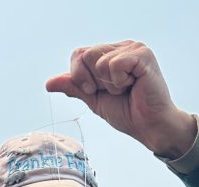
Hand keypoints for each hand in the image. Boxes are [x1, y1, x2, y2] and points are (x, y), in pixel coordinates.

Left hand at [46, 41, 196, 157]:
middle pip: (85, 55)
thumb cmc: (127, 113)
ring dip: (108, 84)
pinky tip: (134, 85)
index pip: (79, 54)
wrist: (149, 127)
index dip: (79, 76)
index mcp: (109, 54)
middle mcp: (121, 47)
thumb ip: (75, 87)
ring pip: (98, 60)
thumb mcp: (94, 100)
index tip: (94, 91)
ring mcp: (133, 48)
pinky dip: (118, 82)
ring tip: (127, 89)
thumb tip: (49, 83)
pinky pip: (113, 64)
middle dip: (94, 81)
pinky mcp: (142, 54)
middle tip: (115, 91)